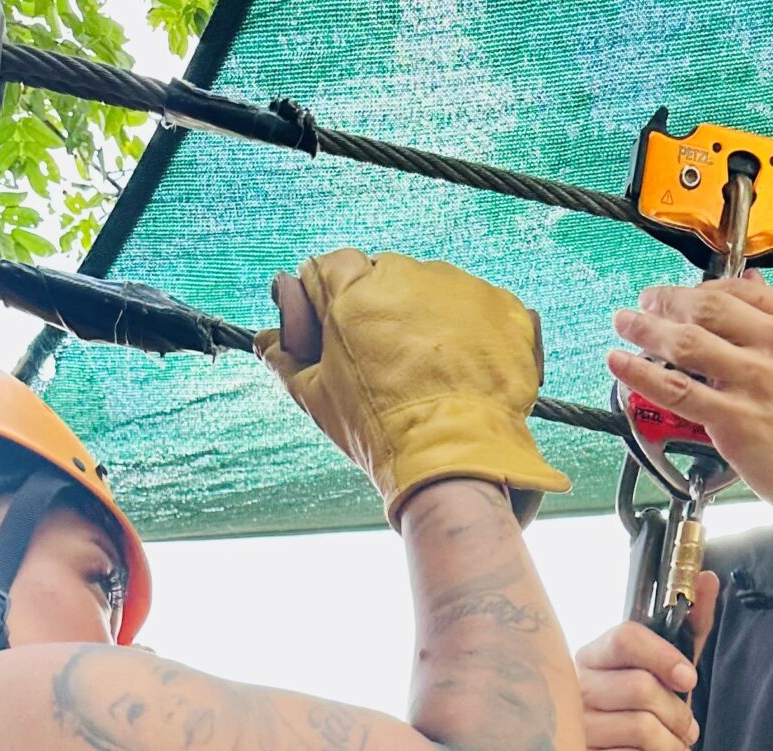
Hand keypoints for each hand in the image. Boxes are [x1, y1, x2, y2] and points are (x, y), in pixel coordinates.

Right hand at [259, 249, 568, 523]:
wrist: (454, 459)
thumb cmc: (378, 430)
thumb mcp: (317, 398)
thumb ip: (285, 360)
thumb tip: (267, 341)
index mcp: (355, 287)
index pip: (329, 268)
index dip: (326, 303)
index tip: (331, 339)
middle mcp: (408, 273)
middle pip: (385, 279)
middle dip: (382, 313)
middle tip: (385, 368)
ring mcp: (461, 287)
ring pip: (435, 293)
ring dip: (430, 323)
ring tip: (431, 378)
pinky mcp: (505, 308)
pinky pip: (483, 310)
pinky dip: (475, 335)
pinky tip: (466, 375)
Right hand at [575, 572, 717, 750]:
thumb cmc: (632, 715)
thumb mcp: (660, 672)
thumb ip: (687, 630)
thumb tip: (707, 579)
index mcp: (594, 656)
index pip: (625, 638)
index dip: (663, 656)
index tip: (689, 680)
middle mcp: (577, 687)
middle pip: (641, 689)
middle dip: (679, 715)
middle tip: (690, 732)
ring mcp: (573, 728)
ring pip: (641, 729)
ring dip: (673, 748)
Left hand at [608, 274, 772, 567]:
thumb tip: (747, 291)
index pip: (738, 289)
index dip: (698, 287)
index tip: (679, 293)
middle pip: (707, 306)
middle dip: (667, 300)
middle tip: (645, 302)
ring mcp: (756, 381)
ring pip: (686, 343)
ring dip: (646, 329)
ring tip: (625, 324)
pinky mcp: (735, 420)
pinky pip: (677, 389)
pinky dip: (641, 373)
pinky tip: (621, 362)